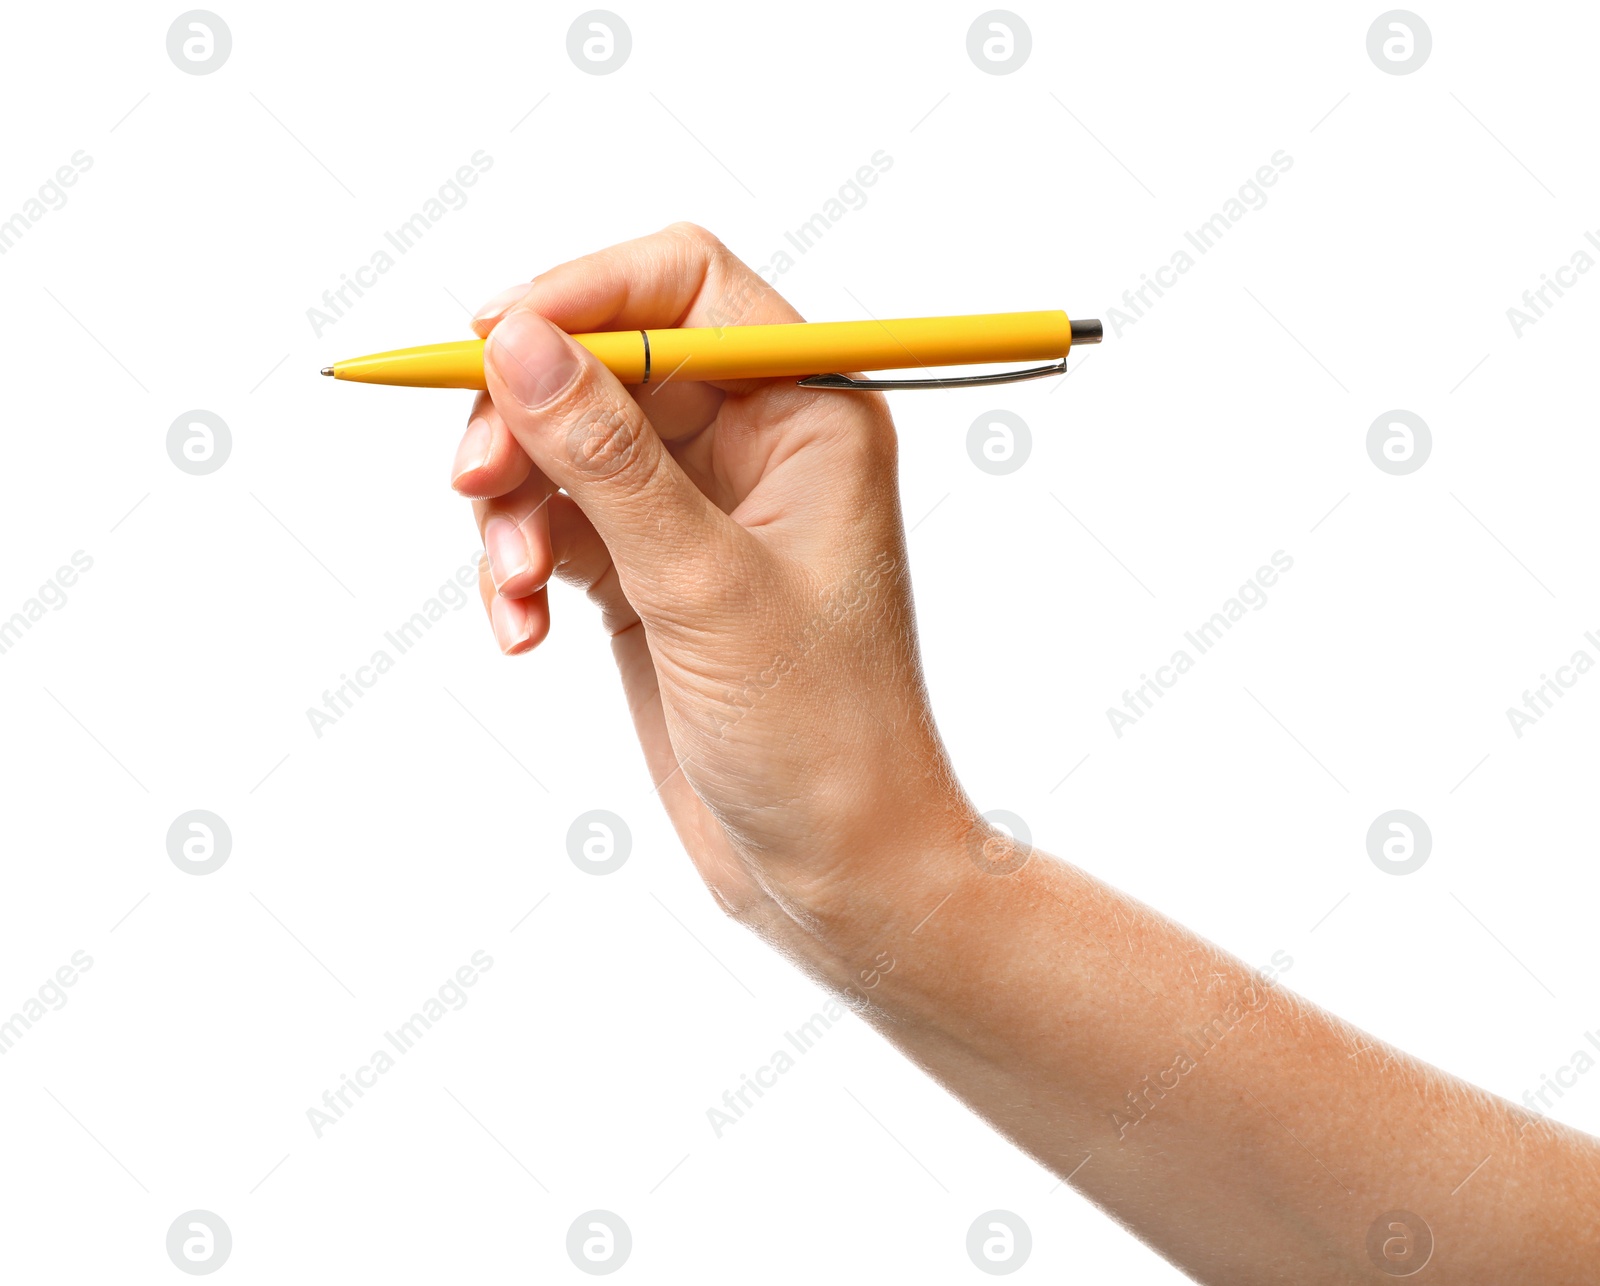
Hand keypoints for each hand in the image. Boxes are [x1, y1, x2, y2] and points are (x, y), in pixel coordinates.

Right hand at [451, 223, 974, 933]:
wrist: (836, 866)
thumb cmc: (821, 733)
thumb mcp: (705, 587)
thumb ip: (609, 458)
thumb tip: (518, 341)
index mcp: (810, 413)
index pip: (685, 285)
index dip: (580, 294)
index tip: (488, 342)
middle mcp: (755, 444)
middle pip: (603, 361)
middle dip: (526, 417)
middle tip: (470, 483)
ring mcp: (696, 508)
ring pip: (563, 444)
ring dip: (514, 506)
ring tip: (517, 587)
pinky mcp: (649, 570)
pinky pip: (556, 523)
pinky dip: (522, 565)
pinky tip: (523, 629)